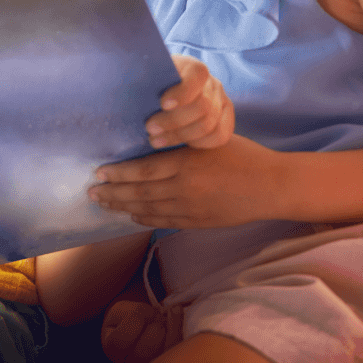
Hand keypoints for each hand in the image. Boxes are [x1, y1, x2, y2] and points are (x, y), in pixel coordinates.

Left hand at [89, 134, 277, 228]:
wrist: (270, 186)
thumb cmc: (240, 154)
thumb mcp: (206, 140)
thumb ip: (179, 144)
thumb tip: (146, 140)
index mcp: (186, 163)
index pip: (143, 170)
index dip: (118, 174)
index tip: (99, 173)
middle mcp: (184, 188)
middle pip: (140, 193)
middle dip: (114, 194)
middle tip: (92, 193)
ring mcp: (192, 209)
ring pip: (150, 210)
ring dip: (125, 208)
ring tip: (105, 205)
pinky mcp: (199, 222)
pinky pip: (166, 222)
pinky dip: (146, 219)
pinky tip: (133, 216)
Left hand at [145, 55, 233, 149]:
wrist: (169, 93)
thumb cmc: (154, 83)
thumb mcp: (149, 74)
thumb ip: (144, 76)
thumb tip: (126, 78)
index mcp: (193, 67)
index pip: (197, 74)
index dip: (182, 91)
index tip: (162, 104)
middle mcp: (212, 83)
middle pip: (202, 106)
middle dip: (174, 121)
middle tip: (150, 129)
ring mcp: (222, 101)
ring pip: (209, 124)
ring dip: (180, 136)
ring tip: (156, 141)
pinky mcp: (227, 120)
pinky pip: (220, 136)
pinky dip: (199, 143)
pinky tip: (180, 145)